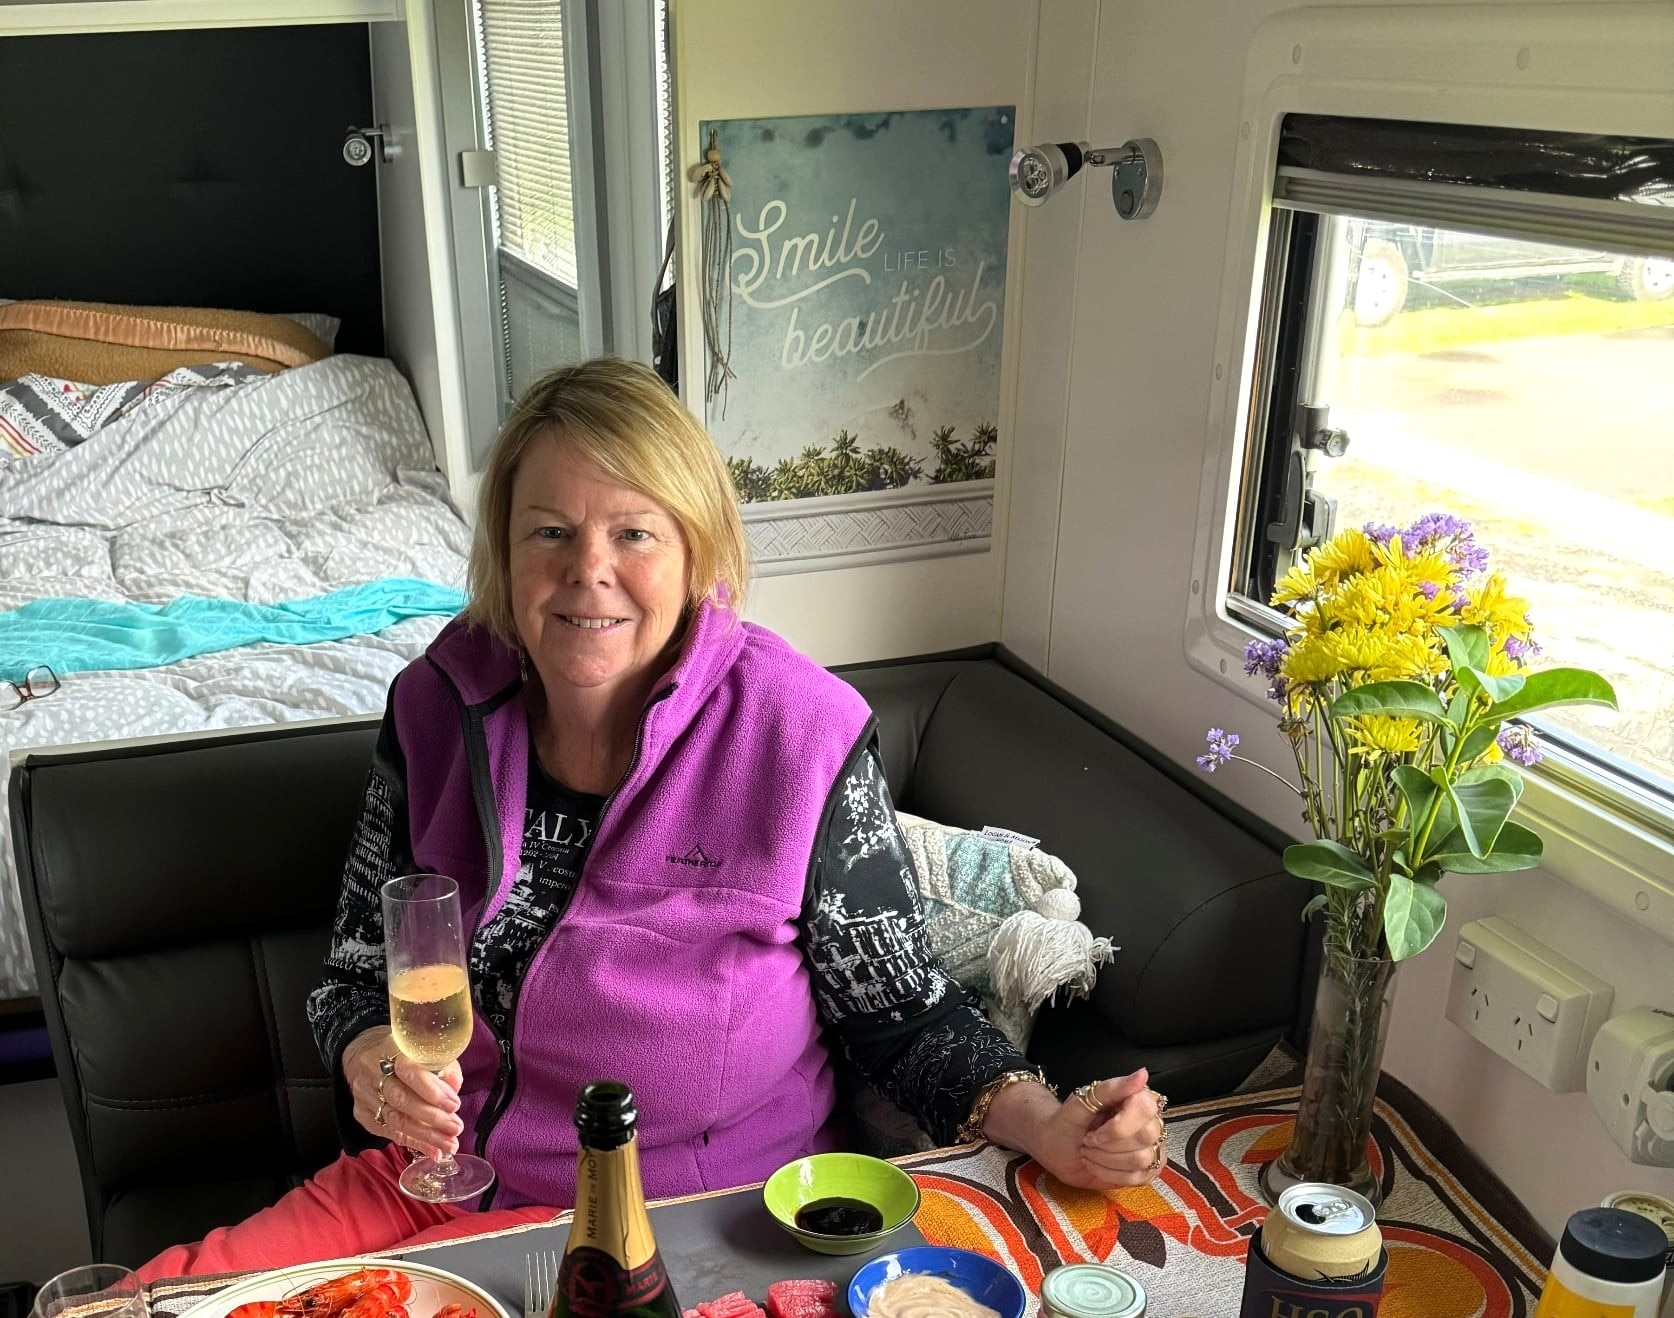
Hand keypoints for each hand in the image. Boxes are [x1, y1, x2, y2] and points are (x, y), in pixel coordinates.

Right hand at [343, 1026, 464, 1157]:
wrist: (361, 1056)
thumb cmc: (402, 1053)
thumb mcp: (422, 1048)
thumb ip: (442, 1064)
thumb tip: (454, 1086)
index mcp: (391, 1049)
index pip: (409, 1071)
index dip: (432, 1090)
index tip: (454, 1104)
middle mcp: (374, 1073)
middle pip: (401, 1099)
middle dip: (432, 1117)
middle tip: (456, 1128)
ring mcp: (365, 1095)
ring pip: (395, 1119)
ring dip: (426, 1135)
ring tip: (449, 1145)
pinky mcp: (363, 1114)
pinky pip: (389, 1132)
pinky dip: (414, 1143)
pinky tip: (433, 1150)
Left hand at [986, 1068, 1165, 1191]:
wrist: (1053, 1149)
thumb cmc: (1065, 1122)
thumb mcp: (1079, 1103)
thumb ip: (1110, 1089)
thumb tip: (1142, 1074)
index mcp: (1133, 1098)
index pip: (1146, 1108)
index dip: (1119, 1126)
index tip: (1094, 1132)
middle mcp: (1145, 1121)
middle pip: (1146, 1136)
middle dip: (1109, 1144)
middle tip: (1088, 1141)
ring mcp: (1146, 1147)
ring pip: (1143, 1159)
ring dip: (1107, 1160)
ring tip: (1090, 1152)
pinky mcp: (1142, 1170)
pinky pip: (1141, 1178)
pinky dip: (1111, 1175)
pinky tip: (1096, 1166)